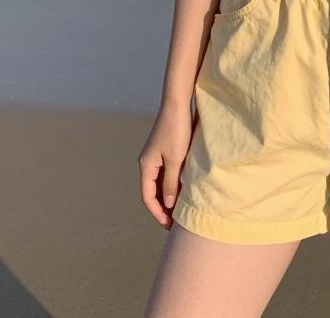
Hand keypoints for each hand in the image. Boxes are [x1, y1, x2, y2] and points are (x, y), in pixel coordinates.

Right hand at [138, 101, 193, 227]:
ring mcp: (155, 156)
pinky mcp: (164, 150)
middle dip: (162, 208)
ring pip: (159, 183)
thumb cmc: (176, 130)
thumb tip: (168, 204)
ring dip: (168, 197)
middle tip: (176, 222)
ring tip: (180, 210)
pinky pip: (165, 173)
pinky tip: (183, 190)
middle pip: (152, 192)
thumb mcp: (175, 159)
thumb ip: (171, 182)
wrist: (177, 104)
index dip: (158, 213)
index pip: (148, 197)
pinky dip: (172, 184)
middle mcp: (148, 162)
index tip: (169, 226)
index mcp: (146, 166)